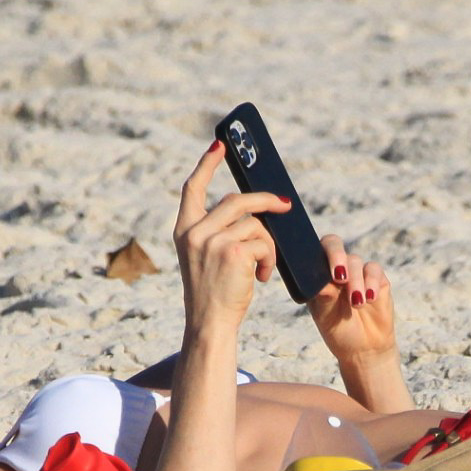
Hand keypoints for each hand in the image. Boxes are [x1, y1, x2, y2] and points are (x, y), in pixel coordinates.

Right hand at [173, 142, 283, 339]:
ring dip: (267, 246)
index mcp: (184, 231)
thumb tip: (258, 210)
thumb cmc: (215, 295)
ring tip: (263, 268)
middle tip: (285, 204)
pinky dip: (269, 260)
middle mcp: (194, 232)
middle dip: (265, 201)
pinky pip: (264, 242)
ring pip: (255, 225)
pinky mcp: (233, 252)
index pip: (192, 188)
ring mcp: (212, 240)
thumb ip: (221, 232)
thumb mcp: (208, 258)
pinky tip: (261, 278)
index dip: (206, 164)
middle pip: (237, 200)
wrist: (211, 324)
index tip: (220, 146)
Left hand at [309, 232, 397, 365]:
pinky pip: (374, 271)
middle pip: (334, 245)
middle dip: (337, 257)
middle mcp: (336, 268)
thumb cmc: (338, 330)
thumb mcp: (326, 316)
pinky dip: (372, 283)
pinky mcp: (377, 280)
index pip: (314, 251)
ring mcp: (357, 272)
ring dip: (355, 282)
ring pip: (355, 262)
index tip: (321, 269)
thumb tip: (323, 284)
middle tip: (339, 277)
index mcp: (317, 274)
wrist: (363, 348)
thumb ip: (324, 298)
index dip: (316, 253)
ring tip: (356, 304)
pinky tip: (370, 298)